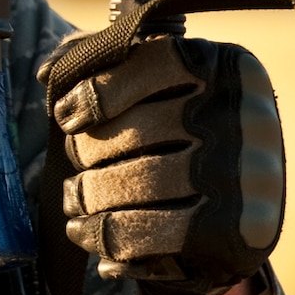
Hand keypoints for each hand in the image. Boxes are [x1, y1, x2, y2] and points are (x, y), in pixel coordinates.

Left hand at [47, 36, 284, 294]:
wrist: (243, 214)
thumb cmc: (187, 137)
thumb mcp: (165, 87)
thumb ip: (110, 61)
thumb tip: (49, 71)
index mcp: (228, 67)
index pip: (151, 63)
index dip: (96, 89)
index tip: (66, 115)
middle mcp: (245, 117)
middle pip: (137, 130)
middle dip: (88, 150)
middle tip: (76, 161)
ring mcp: (243, 178)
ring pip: (138, 183)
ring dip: (90, 194)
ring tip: (75, 197)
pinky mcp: (230, 233)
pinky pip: (148, 233)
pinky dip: (104, 233)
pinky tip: (85, 231)